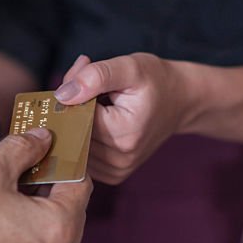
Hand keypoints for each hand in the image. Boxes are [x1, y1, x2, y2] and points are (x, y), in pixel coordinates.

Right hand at [0, 128, 91, 242]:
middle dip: (49, 193)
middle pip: (67, 217)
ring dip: (33, 222)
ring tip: (4, 204)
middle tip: (25, 174)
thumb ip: (21, 150)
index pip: (81, 186)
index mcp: (58, 228)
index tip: (52, 153)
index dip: (66, 163)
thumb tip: (40, 139)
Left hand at [53, 53, 192, 184]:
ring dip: (79, 122)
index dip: (74, 92)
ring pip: (75, 144)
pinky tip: (101, 122)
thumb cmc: (155, 81)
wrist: (180, 101)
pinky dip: (85, 137)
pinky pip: (83, 155)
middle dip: (74, 107)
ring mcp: (116, 171)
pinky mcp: (113, 175)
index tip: (86, 74)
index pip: (77, 115)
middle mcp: (120, 159)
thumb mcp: (129, 67)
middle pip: (74, 131)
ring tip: (102, 103)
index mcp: (123, 134)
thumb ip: (96, 76)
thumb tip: (62, 96)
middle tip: (93, 84)